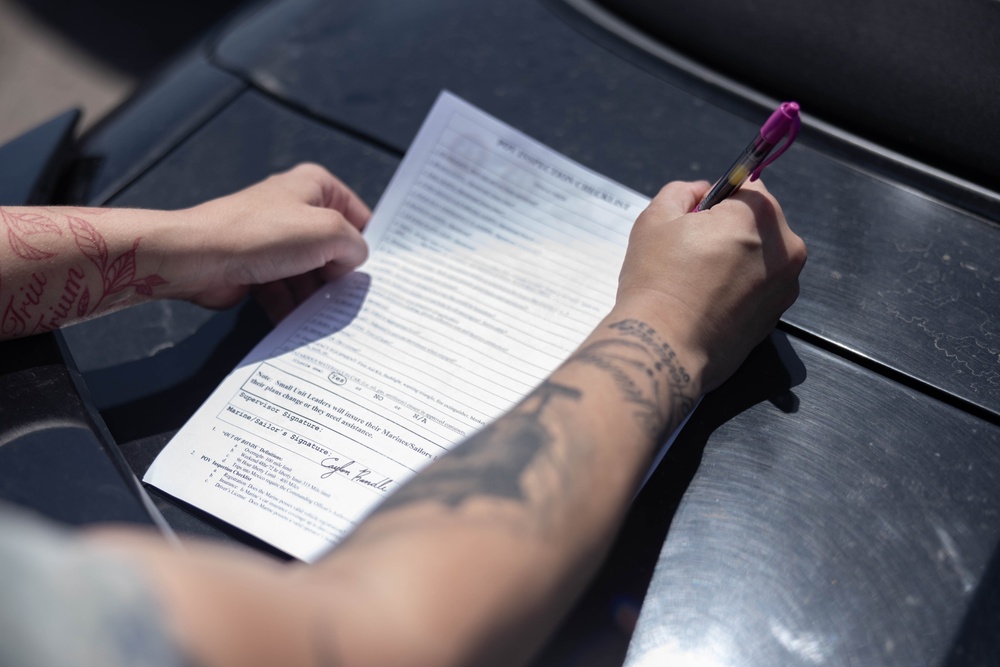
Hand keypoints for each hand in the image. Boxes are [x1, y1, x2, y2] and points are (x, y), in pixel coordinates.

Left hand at [178, 163, 370, 320]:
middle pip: (335, 250)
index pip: (358, 216)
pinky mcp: (260, 267)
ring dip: (314, 297)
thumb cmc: (259, 234)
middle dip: (338, 276)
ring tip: (317, 312)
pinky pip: (287, 290)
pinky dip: (291, 306)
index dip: (367, 244)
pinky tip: (294, 319)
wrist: (198, 258)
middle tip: (345, 296)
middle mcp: (296, 209)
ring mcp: (276, 240)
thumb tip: (352, 262)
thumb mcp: (327, 231)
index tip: (376, 272)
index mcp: (314, 186)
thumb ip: (355, 245)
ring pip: (311, 275)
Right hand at [615, 179, 805, 391]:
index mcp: (759, 216)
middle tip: (691, 252)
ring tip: (697, 280)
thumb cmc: (657, 284)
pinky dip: (740, 288)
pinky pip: (760, 287)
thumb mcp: (655, 219)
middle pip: (759, 222)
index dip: (718, 198)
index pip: (747, 186)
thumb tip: (700, 192)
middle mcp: (785, 249)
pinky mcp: (777, 317)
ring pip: (761, 256)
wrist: (663, 349)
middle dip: (730, 229)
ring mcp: (786, 287)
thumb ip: (682, 192)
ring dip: (737, 259)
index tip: (697, 217)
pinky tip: (708, 301)